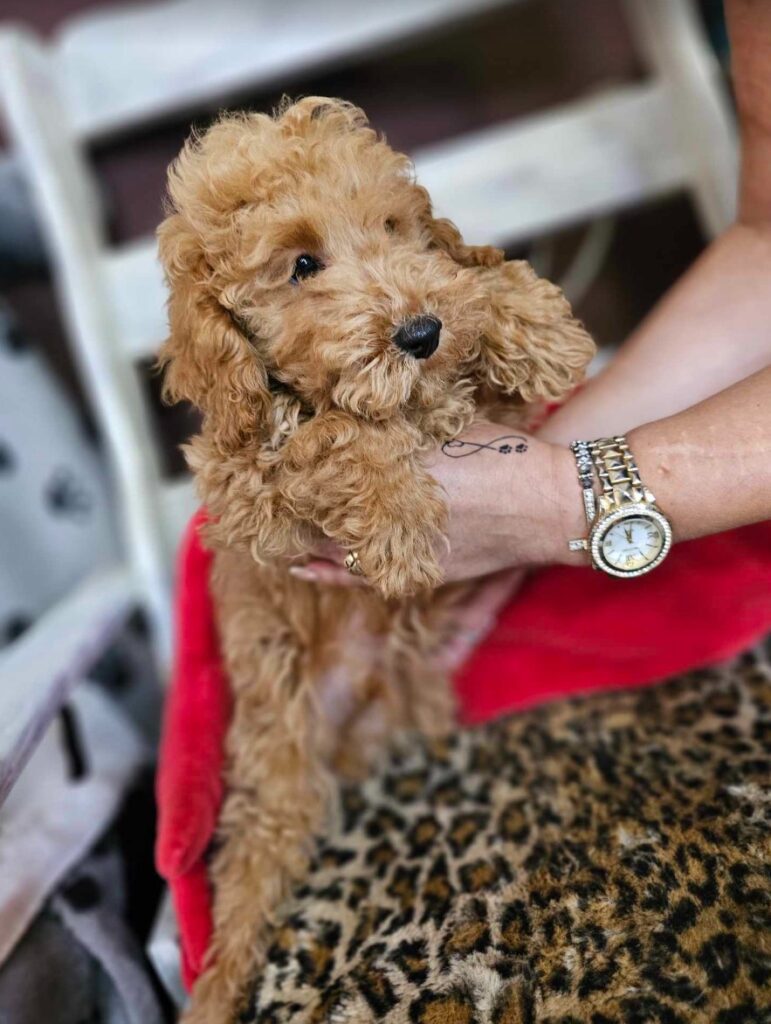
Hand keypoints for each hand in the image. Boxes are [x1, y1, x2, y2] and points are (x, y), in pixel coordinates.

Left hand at [289, 422, 581, 586]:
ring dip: (303, 529)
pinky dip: (327, 568)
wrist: (551, 503)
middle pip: (318, 506)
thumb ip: (400, 422)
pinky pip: (358, 575)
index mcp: (398, 469)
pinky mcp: (418, 571)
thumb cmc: (504, 454)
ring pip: (332, 543)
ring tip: (272, 520)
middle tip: (260, 484)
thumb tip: (351, 407)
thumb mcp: (450, 422)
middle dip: (290, 494)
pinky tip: (302, 565)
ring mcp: (403, 548)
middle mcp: (392, 512)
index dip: (289, 459)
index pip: (322, 465)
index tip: (265, 449)